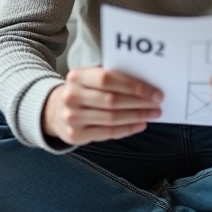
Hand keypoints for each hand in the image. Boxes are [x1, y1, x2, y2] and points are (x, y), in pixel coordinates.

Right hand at [42, 66, 161, 145]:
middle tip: (158, 103)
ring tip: (153, 113)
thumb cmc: (82, 91)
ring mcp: (71, 117)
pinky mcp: (75, 135)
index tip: (154, 92)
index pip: (108, 79)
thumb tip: (146, 83)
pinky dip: (128, 129)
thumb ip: (111, 76)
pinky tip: (140, 124)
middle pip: (112, 101)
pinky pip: (108, 133)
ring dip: (137, 116)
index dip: (134, 86)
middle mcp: (71, 96)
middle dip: (140, 102)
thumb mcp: (89, 77)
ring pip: (112, 118)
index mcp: (76, 76)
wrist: (53, 110)